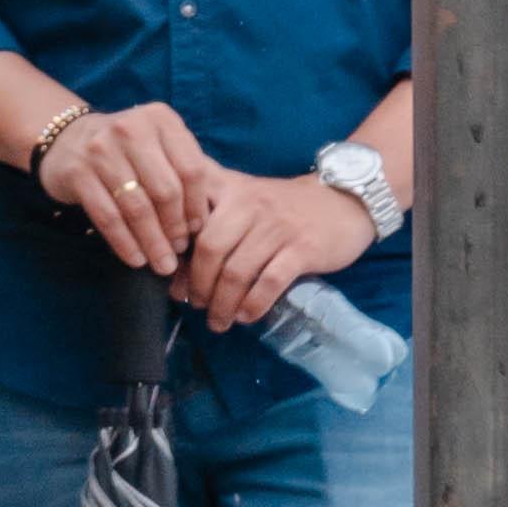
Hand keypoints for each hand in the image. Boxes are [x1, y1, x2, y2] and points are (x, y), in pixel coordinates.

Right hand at [33, 101, 221, 277]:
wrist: (66, 139)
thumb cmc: (126, 150)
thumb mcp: (157, 144)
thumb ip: (180, 171)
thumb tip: (203, 225)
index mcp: (160, 119)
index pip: (191, 169)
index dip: (197, 206)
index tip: (198, 232)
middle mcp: (131, 128)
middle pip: (166, 190)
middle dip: (175, 228)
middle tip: (179, 252)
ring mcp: (100, 149)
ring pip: (137, 207)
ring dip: (153, 242)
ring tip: (162, 264)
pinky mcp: (77, 172)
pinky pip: (107, 216)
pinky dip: (124, 242)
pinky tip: (135, 259)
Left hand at [177, 165, 373, 329]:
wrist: (343, 200)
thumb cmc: (282, 206)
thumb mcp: (242, 196)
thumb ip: (208, 221)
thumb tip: (173, 271)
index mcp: (229, 187)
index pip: (188, 212)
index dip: (171, 245)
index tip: (164, 271)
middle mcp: (250, 203)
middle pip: (210, 248)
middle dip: (198, 283)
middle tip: (195, 304)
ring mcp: (277, 227)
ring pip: (238, 271)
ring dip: (222, 303)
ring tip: (218, 320)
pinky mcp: (303, 249)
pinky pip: (269, 282)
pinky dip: (253, 304)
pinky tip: (245, 316)